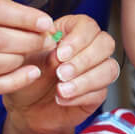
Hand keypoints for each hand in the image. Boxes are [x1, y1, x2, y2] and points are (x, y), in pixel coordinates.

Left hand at [3, 13, 117, 133]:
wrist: (25, 107)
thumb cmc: (26, 77)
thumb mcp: (26, 56)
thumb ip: (40, 46)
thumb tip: (56, 45)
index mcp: (71, 33)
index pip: (88, 26)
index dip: (79, 38)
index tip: (60, 53)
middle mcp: (88, 49)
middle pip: (106, 44)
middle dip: (84, 60)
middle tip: (61, 73)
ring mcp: (96, 71)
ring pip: (109, 69)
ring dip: (85, 80)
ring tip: (61, 90)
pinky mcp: (98, 93)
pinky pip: (101, 92)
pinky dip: (80, 96)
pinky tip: (62, 99)